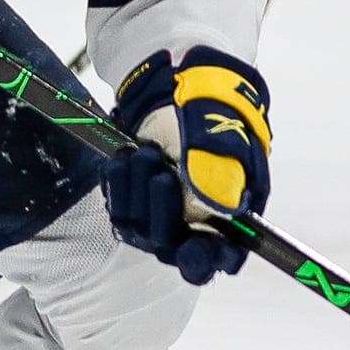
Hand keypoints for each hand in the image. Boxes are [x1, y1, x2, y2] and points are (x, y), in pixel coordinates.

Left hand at [104, 46, 272, 285]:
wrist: (186, 90)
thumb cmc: (218, 114)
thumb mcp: (227, 137)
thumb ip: (222, 172)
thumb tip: (220, 208)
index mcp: (232, 215)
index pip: (221, 257)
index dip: (206, 260)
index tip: (194, 248)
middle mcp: (197, 222)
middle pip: (171, 245)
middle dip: (162, 210)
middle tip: (161, 173)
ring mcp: (164, 213)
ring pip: (140, 229)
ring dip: (137, 191)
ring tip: (146, 153)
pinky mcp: (136, 201)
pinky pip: (118, 208)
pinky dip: (118, 183)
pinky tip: (125, 157)